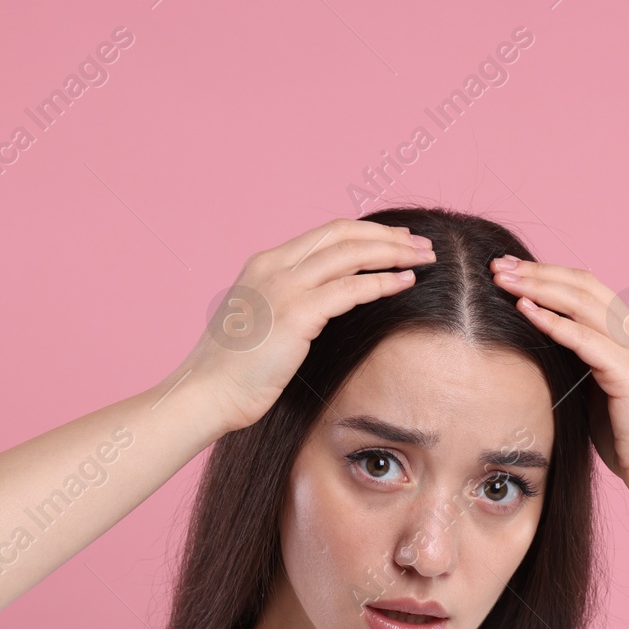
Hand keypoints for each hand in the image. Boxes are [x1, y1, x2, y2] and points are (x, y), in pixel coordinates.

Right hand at [175, 219, 436, 433]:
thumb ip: (288, 307)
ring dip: (393, 252)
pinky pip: (351, 288)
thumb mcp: (259, 325)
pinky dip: (383, 281)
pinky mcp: (296, 314)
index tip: (394, 242)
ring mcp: (284, 287)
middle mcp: (274, 266)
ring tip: (424, 259)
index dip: (365, 234)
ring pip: (351, 253)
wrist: (205, 394)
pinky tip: (406, 282)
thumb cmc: (232, 372)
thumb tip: (323, 309)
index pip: (325, 235)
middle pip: (342, 234)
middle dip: (386, 235)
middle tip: (420, 244)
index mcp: (264, 265)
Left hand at [490, 256, 628, 508]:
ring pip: (582, 304)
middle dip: (537, 272)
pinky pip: (585, 340)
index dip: (547, 273)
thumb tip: (539, 341)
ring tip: (503, 281)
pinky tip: (526, 312)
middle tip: (497, 265)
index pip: (585, 288)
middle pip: (582, 286)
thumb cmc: (627, 437)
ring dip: (539, 289)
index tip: (509, 269)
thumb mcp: (597, 388)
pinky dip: (554, 323)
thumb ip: (579, 360)